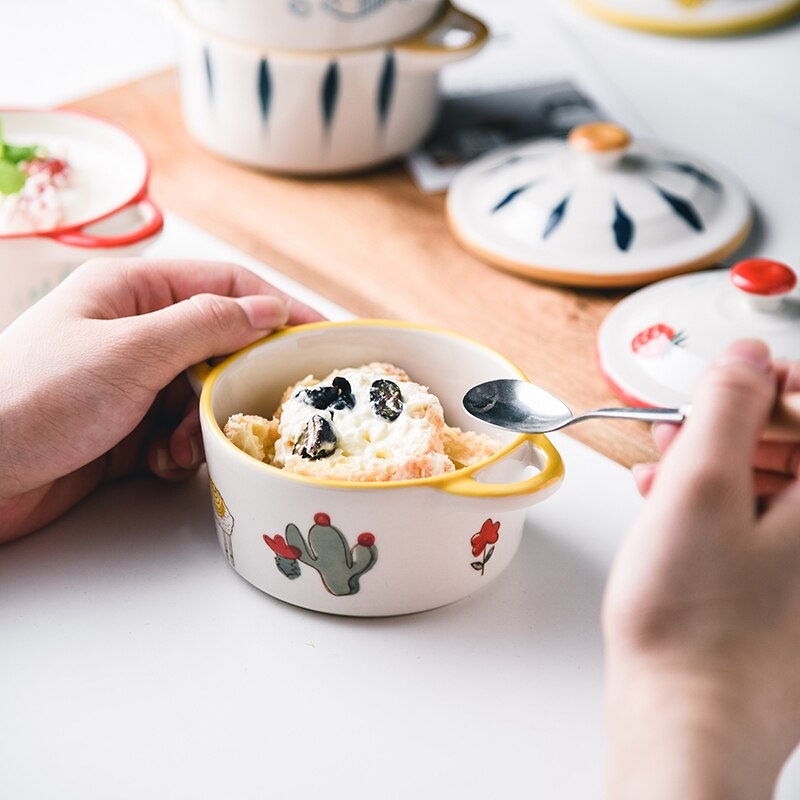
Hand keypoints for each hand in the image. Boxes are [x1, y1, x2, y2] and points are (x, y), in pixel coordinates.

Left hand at [0, 258, 323, 541]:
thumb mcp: (130, 351)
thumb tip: (266, 308)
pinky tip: (161, 464)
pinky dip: (183, 452)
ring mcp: (131, 384)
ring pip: (204, 396)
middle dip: (237, 380)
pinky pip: (181, 434)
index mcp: (130, 292)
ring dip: (205, 425)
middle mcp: (135, 333)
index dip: (275, 306)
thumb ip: (205, 325)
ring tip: (182, 446)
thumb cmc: (35, 398)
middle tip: (261, 406)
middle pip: (219, 346)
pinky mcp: (127, 430)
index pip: (224, 286)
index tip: (318, 334)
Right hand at [603, 340, 799, 799]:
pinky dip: (713, 501)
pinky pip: (755, 522)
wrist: (687, 719)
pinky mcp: (777, 590)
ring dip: (716, 461)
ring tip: (661, 464)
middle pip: (797, 445)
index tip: (728, 382)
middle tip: (683, 426)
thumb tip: (747, 357)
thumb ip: (727, 407)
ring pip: (771, 483)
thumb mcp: (700, 488)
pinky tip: (665, 503)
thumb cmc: (694, 622)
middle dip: (736, 422)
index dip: (775, 381)